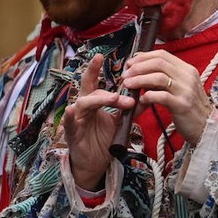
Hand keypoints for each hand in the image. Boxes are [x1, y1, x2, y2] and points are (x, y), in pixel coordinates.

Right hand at [64, 54, 133, 189]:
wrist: (96, 162)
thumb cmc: (104, 139)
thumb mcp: (120, 122)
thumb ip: (130, 109)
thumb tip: (147, 96)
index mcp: (93, 102)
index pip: (93, 82)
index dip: (94, 69)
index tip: (100, 56)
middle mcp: (83, 108)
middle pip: (87, 89)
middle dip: (99, 82)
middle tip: (125, 91)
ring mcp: (76, 120)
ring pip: (83, 103)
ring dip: (100, 99)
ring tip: (115, 98)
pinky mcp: (72, 133)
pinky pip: (70, 123)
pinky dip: (71, 117)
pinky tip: (73, 110)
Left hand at [119, 49, 211, 144]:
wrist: (205, 126)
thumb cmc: (189, 107)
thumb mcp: (180, 87)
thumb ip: (165, 78)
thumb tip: (142, 71)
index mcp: (187, 70)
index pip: (163, 55)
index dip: (143, 57)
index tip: (130, 64)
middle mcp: (188, 77)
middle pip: (159, 63)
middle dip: (138, 67)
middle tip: (126, 75)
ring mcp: (186, 91)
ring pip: (159, 78)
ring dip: (139, 80)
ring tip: (128, 85)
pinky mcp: (182, 105)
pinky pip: (161, 96)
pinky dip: (148, 96)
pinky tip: (141, 100)